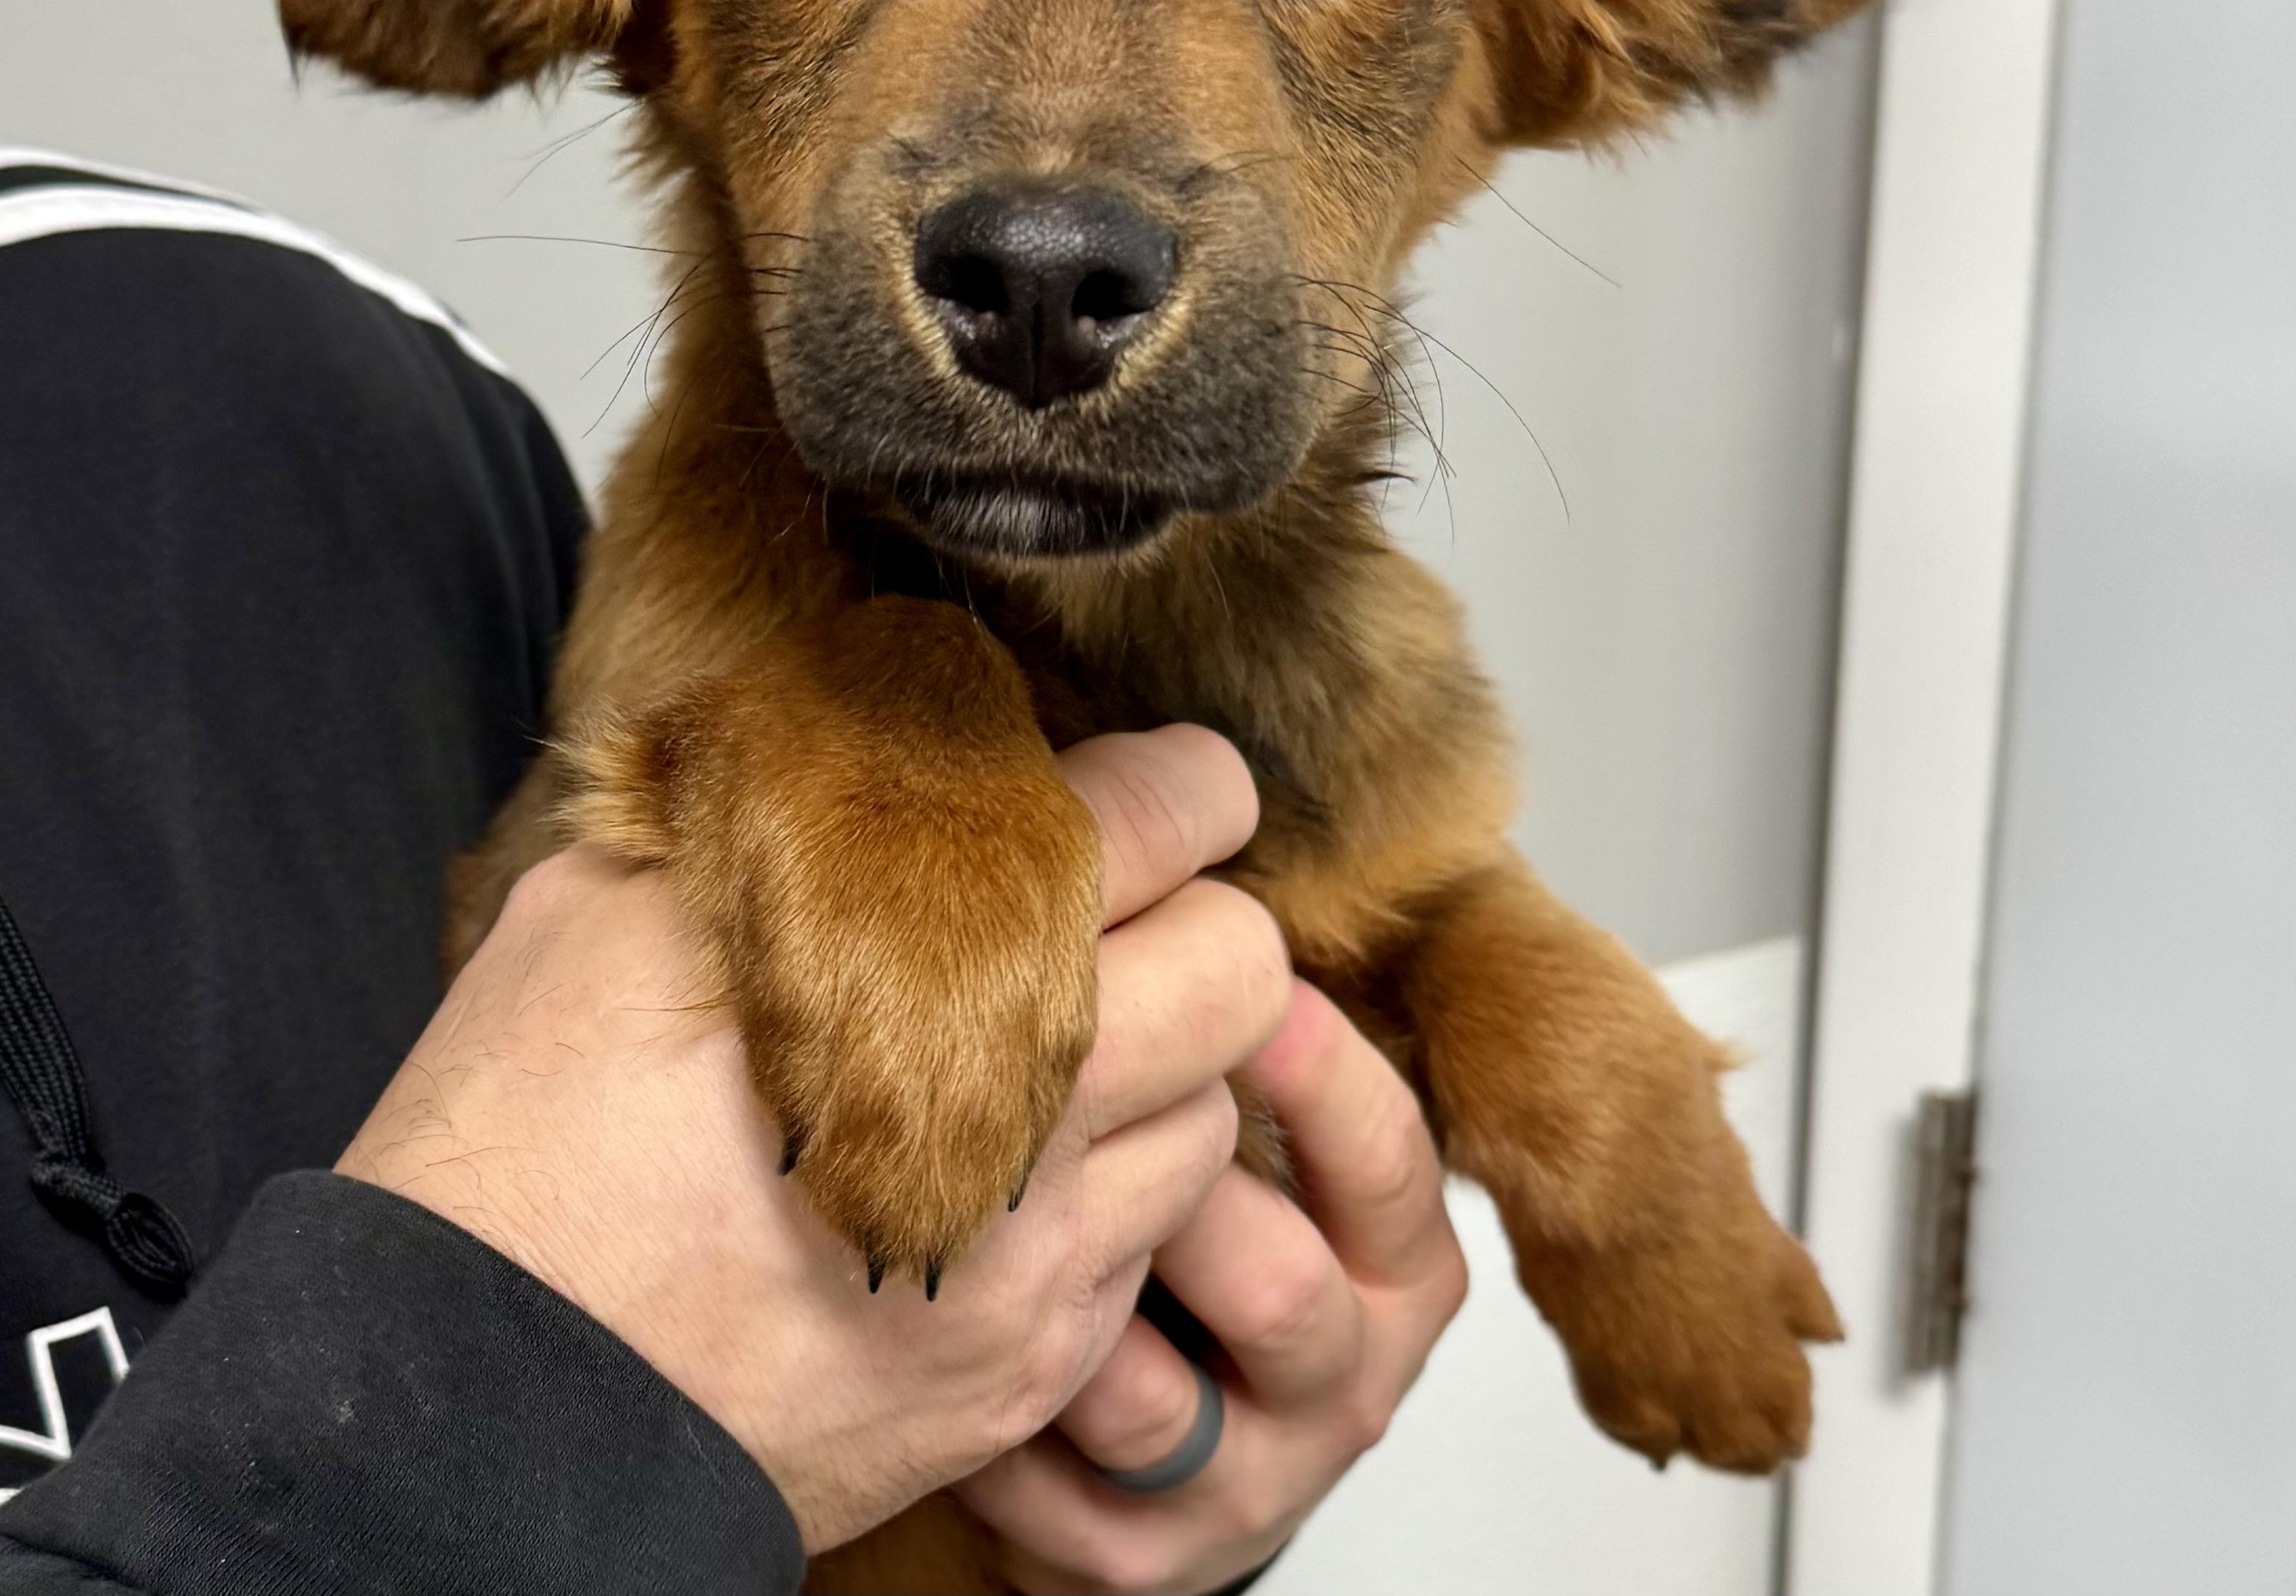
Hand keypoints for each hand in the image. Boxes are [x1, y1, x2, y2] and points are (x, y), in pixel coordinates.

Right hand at [336, 725, 1287, 1553]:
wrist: (476, 1415)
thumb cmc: (516, 1147)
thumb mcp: (601, 911)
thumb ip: (759, 811)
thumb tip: (836, 734)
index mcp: (912, 958)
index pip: (1158, 815)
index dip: (1174, 779)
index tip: (1148, 785)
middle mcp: (1010, 1115)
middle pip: (1242, 965)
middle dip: (1201, 916)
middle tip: (1119, 916)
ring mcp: (1032, 1260)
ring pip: (1214, 1115)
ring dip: (1164, 1067)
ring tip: (1055, 1056)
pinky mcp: (1022, 1371)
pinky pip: (1149, 1249)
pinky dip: (1110, 1194)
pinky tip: (1006, 1177)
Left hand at [955, 981, 1467, 1593]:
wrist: (1159, 1424)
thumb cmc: (1204, 1213)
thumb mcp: (1265, 1120)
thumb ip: (1246, 1017)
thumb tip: (1181, 826)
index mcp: (1395, 1253)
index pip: (1389, 1153)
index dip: (1310, 1064)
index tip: (1233, 982)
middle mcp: (1346, 1371)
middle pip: (1278, 1286)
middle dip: (1166, 1190)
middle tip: (1071, 1106)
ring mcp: (1252, 1477)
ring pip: (1156, 1400)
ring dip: (1062, 1311)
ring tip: (989, 1231)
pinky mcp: (1148, 1557)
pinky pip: (1061, 1490)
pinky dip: (998, 1420)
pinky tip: (954, 1343)